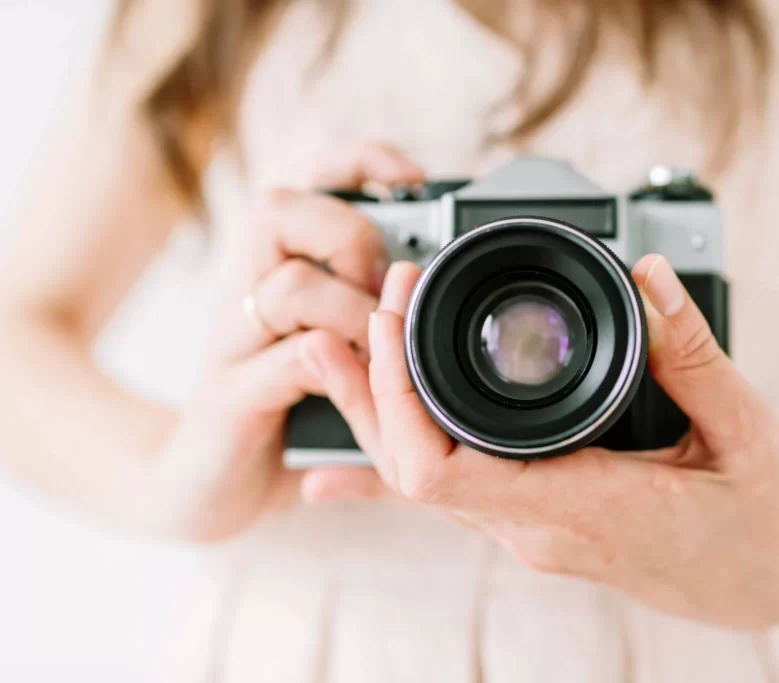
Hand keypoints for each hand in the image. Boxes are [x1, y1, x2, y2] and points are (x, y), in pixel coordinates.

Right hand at [141, 141, 419, 542]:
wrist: (213, 488)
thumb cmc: (289, 409)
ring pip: (286, 284)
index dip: (358, 162)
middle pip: (277, 209)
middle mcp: (245, 290)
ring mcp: (233, 341)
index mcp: (273, 267)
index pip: (305, 181)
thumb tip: (433, 278)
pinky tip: (349, 384)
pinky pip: (287, 359)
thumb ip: (369, 307)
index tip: (413, 177)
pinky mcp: (231, 395)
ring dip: (350, 312)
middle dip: (348, 237)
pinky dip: (331, 366)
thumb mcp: (335, 348)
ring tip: (376, 347)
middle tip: (380, 287)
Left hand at [303, 256, 778, 627]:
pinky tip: (361, 431)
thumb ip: (694, 354)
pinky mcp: (530, 520)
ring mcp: (527, 530)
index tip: (397, 317)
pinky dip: (402, 444)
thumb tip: (650, 276)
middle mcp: (536, 527)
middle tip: (382, 298)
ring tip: (347, 340)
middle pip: (410, 470)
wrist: (754, 584)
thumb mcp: (744, 432)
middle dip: (377, 383)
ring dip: (378, 411)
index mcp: (583, 507)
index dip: (399, 398)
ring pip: (418, 480)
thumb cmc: (753, 517)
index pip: (443, 473)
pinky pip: (447, 487)